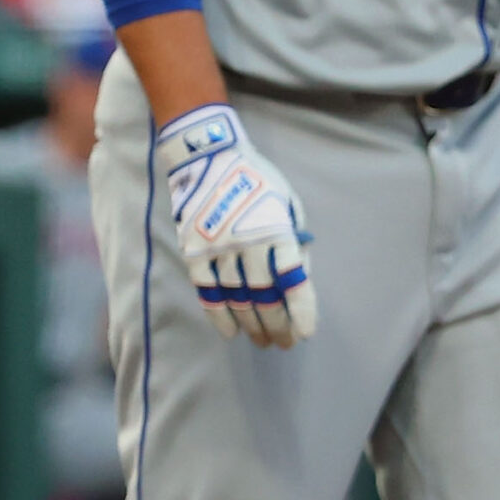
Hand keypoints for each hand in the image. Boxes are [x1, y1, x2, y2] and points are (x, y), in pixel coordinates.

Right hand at [160, 104, 317, 348]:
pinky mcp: (194, 252)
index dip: (301, 311)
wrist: (210, 157)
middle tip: (285, 343)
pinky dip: (219, 316)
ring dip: (252, 325)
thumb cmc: (259, 180)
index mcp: (277, 229)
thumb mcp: (290, 204)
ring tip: (263, 341)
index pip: (293, 281)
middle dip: (278, 325)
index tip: (305, 333)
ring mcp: (217, 249)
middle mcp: (247, 243)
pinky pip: (207, 293)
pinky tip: (231, 332)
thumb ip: (296, 243)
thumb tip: (298, 281)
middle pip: (264, 298)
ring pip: (237, 300)